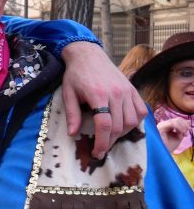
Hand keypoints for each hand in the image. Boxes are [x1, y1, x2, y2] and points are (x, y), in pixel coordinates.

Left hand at [60, 41, 146, 158]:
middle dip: (109, 142)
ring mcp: (127, 91)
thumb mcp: (68, 94)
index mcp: (98, 94)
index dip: (101, 142)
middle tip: (100, 150)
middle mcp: (116, 93)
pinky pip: (140, 111)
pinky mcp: (133, 89)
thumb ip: (72, 114)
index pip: (105, 125)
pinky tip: (123, 126)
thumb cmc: (75, 75)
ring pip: (132, 121)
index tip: (96, 153)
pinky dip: (135, 122)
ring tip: (109, 138)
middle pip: (119, 126)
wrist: (88, 55)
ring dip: (122, 134)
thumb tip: (73, 134)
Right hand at [158, 117, 190, 153]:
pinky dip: (179, 128)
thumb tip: (188, 121)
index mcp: (167, 125)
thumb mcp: (179, 136)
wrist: (164, 153)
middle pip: (178, 119)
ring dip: (183, 127)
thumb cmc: (170, 146)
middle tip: (186, 134)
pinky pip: (173, 124)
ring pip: (176, 120)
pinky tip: (180, 134)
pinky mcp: (161, 127)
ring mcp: (162, 125)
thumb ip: (183, 129)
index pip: (178, 120)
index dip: (185, 124)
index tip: (188, 132)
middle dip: (185, 125)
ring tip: (183, 135)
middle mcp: (163, 124)